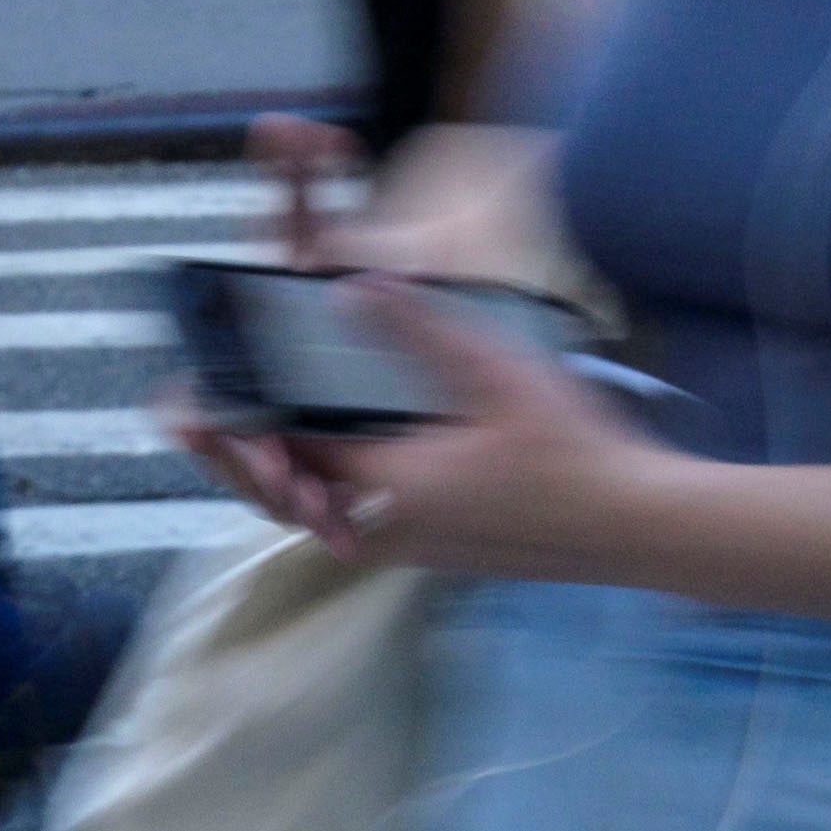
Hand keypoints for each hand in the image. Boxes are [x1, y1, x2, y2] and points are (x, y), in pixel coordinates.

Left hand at [195, 275, 690, 584]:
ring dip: (282, 473)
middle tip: (191, 419)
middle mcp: (390, 528)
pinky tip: (336, 451)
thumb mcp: (494, 372)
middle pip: (289, 495)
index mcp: (390, 487)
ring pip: (322, 512)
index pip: (286, 454)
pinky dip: (327, 488)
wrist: (639, 527)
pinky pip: (358, 520)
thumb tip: (349, 284)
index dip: (237, 420)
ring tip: (248, 432)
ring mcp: (416, 544)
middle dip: (239, 457)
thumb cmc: (574, 453)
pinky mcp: (441, 546)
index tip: (191, 391)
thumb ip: (417, 327)